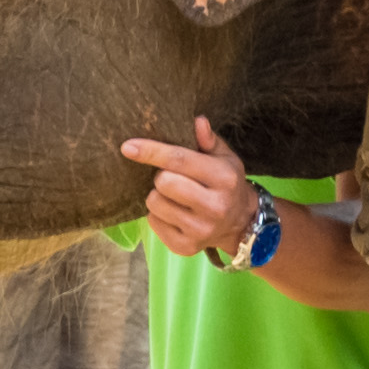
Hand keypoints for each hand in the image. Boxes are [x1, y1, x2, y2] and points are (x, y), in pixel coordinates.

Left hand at [122, 116, 258, 263]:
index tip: (128, 146)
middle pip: (164, 182)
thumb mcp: (225, 157)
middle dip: (161, 176)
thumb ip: (209, 140)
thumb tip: (197, 121)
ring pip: (155, 203)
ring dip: (158, 195)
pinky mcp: (186, 247)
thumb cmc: (226, 183)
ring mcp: (200, 230)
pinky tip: (174, 212)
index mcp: (224, 178)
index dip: (151, 151)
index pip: (180, 160)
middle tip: (171, 177)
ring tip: (173, 196)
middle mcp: (215, 206)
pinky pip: (153, 223)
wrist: (241, 223)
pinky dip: (158, 215)